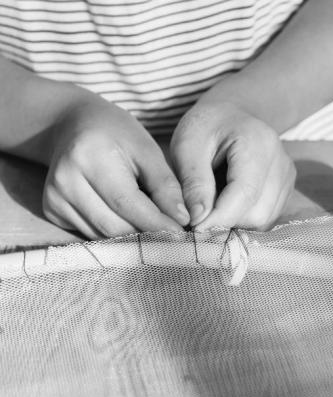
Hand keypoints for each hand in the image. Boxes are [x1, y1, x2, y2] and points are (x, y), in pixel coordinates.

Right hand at [43, 93, 189, 238]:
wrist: (73, 126)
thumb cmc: (116, 134)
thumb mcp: (146, 150)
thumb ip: (165, 185)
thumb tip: (182, 219)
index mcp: (90, 157)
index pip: (127, 202)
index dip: (156, 223)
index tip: (181, 234)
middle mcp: (65, 181)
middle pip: (113, 224)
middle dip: (145, 234)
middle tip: (170, 235)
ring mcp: (54, 198)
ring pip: (102, 234)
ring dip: (130, 236)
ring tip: (150, 225)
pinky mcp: (51, 210)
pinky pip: (89, 233)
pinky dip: (112, 232)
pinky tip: (125, 219)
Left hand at [170, 101, 295, 230]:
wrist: (230, 115)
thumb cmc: (205, 127)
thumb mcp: (187, 146)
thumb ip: (194, 182)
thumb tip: (198, 220)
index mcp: (257, 144)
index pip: (244, 193)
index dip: (218, 218)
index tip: (193, 228)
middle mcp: (281, 162)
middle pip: (257, 213)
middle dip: (225, 222)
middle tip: (199, 216)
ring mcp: (287, 177)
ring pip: (263, 220)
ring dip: (234, 223)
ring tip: (212, 206)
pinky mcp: (286, 189)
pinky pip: (267, 218)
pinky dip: (243, 219)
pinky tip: (226, 204)